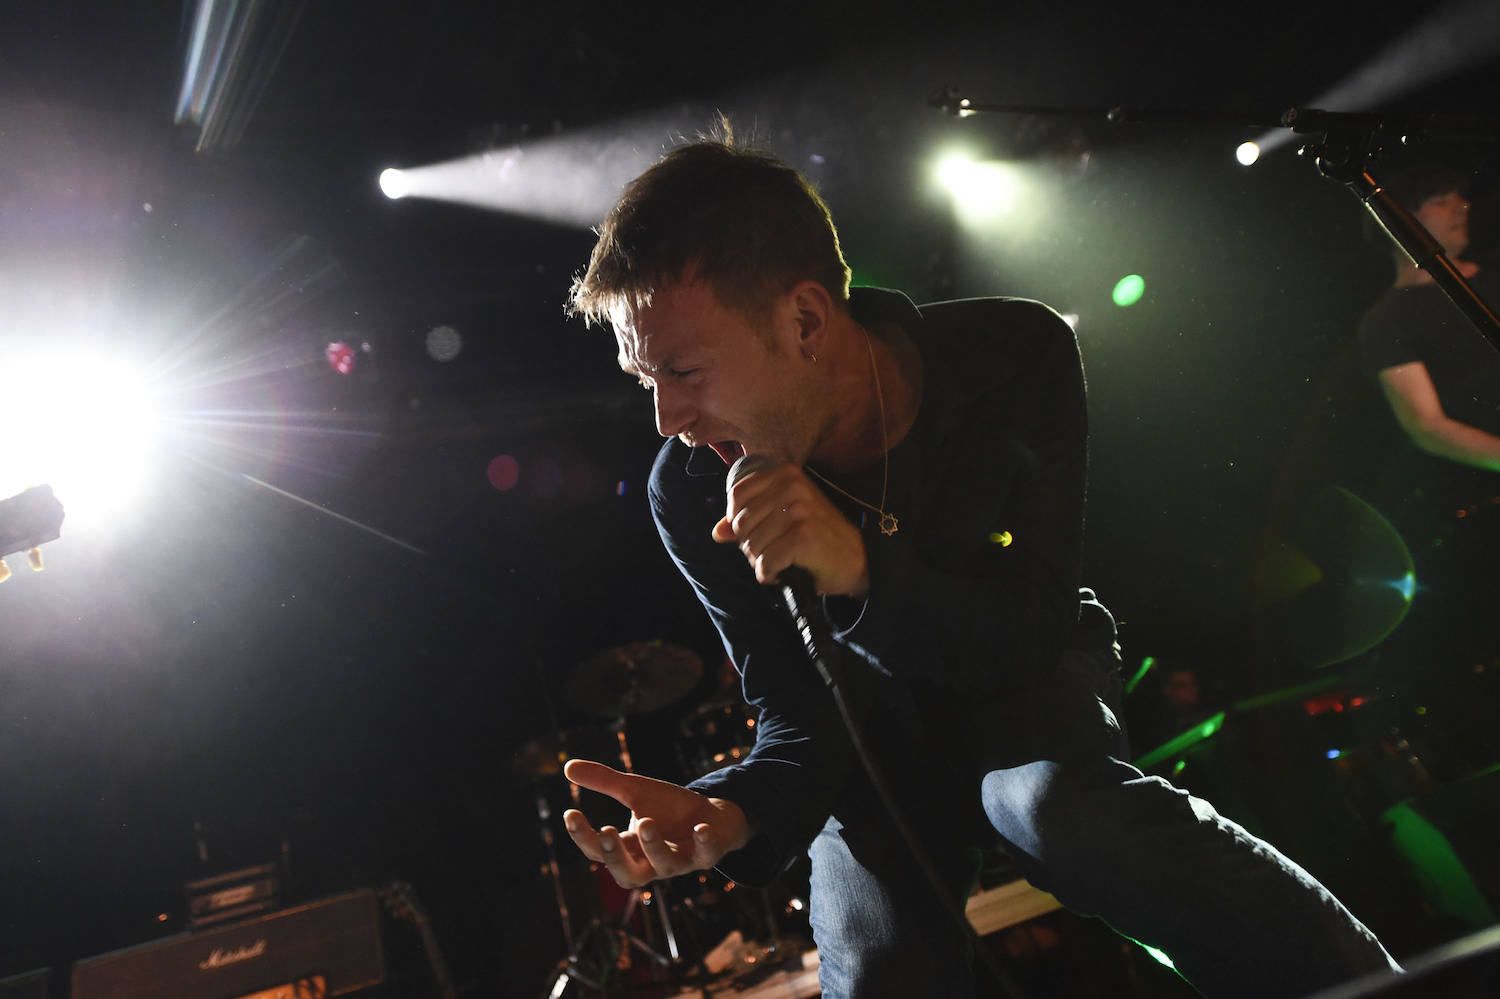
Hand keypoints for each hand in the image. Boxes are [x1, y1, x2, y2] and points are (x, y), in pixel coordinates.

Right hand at [562, 759, 751, 888]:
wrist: (714, 817)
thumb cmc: (669, 810)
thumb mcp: (636, 792)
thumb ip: (604, 782)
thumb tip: (567, 767)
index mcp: (630, 849)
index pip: (600, 851)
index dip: (584, 837)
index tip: (571, 813)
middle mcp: (652, 863)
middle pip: (628, 874)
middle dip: (615, 856)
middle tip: (605, 831)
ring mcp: (682, 861)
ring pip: (665, 866)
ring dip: (654, 847)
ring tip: (646, 822)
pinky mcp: (708, 853)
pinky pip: (706, 855)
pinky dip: (703, 844)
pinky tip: (700, 828)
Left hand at [712, 462, 868, 597]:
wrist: (857, 558)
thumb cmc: (818, 537)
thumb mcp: (784, 518)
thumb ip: (749, 520)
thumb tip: (717, 532)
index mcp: (785, 474)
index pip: (737, 496)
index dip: (739, 522)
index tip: (759, 533)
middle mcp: (792, 486)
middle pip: (741, 524)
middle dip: (751, 546)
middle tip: (774, 551)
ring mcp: (798, 510)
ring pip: (751, 546)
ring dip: (762, 562)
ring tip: (782, 561)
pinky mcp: (803, 536)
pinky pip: (766, 563)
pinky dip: (770, 575)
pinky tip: (785, 572)